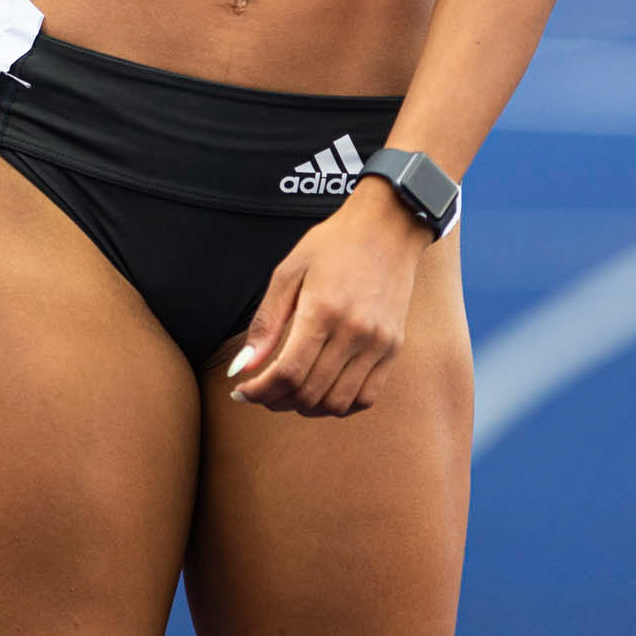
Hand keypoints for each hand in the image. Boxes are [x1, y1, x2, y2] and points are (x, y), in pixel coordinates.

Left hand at [228, 180, 433, 417]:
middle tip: (262, 392)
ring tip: (290, 392)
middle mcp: (354, 331)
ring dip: (307, 407)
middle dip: (276, 400)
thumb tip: (242, 368)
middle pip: (309, 393)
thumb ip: (266, 323)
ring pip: (337, 404)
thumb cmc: (333, 245)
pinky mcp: (393, 348)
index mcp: (323, 310)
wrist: (387, 228)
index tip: (242, 391)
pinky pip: (366, 398)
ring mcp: (378, 343)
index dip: (259, 391)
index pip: (287, 373)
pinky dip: (340, 405)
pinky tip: (323, 390)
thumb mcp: (289, 272)